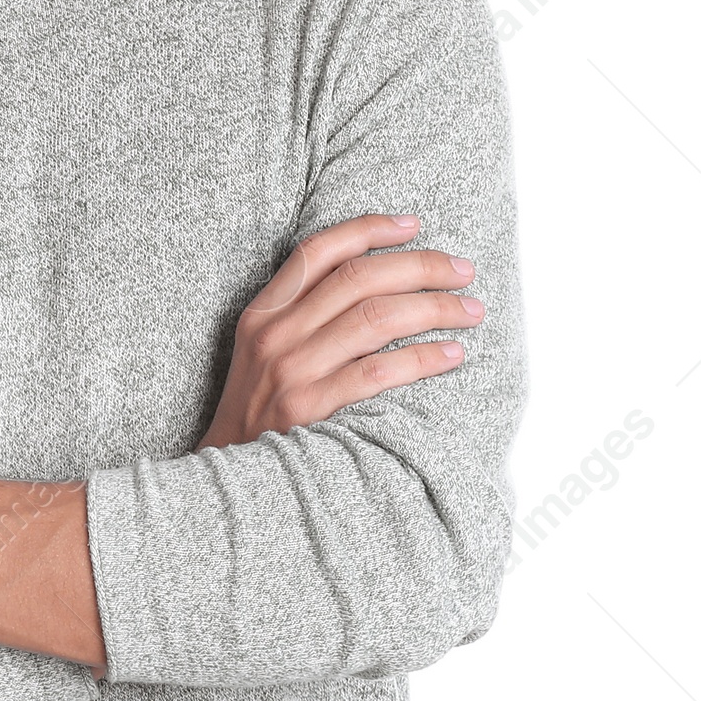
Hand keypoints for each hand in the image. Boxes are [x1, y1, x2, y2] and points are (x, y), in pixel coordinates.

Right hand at [198, 214, 482, 449]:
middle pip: (359, 279)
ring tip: (470, 311)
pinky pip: (380, 372)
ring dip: (434, 309)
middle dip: (420, 267)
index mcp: (263, 312)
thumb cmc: (257, 411)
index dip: (369, 229)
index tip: (413, 224)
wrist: (230, 476)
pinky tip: (452, 354)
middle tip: (463, 270)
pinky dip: (423, 358)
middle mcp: (276, 334)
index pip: (319, 252)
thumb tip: (372, 280)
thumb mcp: (259, 351)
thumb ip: (300, 314)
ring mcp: (293, 370)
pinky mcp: (312, 408)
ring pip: (376, 318)